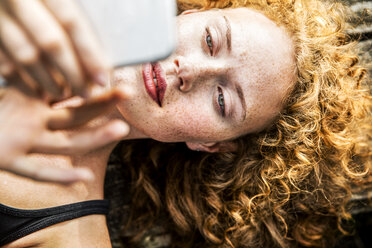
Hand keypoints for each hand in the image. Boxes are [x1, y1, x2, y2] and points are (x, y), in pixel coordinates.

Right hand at [0, 0, 108, 100]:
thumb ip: (71, 22)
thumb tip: (99, 59)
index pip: (71, 23)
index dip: (89, 54)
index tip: (102, 78)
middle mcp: (18, 0)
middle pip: (51, 43)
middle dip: (72, 73)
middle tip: (85, 93)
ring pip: (26, 55)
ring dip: (48, 81)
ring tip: (63, 94)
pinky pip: (3, 63)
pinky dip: (22, 82)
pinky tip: (38, 92)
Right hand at [0, 85, 128, 182]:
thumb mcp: (16, 96)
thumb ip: (34, 89)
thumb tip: (66, 85)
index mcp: (31, 100)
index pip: (71, 96)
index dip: (97, 92)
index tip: (121, 86)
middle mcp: (29, 119)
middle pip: (74, 113)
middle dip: (101, 103)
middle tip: (127, 92)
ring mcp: (20, 141)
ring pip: (65, 141)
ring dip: (94, 137)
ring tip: (121, 129)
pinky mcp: (6, 161)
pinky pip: (39, 171)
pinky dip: (61, 175)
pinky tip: (84, 178)